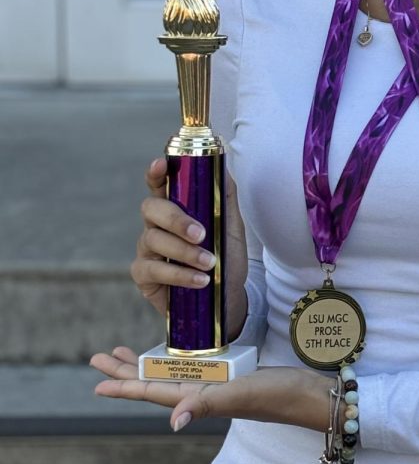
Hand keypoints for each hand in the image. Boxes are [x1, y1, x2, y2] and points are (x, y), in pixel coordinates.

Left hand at [90, 346, 331, 432]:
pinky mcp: (233, 378)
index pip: (154, 392)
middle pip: (156, 384)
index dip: (125, 387)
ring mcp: (219, 387)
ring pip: (171, 378)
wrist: (312, 398)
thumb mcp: (243, 395)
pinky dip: (175, 364)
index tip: (97, 381)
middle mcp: (206, 395)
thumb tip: (173, 422)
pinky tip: (174, 358)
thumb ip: (208, 405)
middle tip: (99, 358)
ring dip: (145, 368)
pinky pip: (194, 372)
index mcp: (202, 398)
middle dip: (126, 373)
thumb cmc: (280, 397)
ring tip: (124, 356)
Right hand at [131, 158, 248, 338]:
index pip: (158, 185)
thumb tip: (222, 168)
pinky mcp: (143, 275)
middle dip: (175, 219)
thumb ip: (224, 198)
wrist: (227, 298)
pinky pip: (152, 269)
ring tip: (210, 263)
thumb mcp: (231, 227)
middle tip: (200, 234)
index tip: (161, 165)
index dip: (155, 173)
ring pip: (153, 240)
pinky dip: (178, 274)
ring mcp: (147, 250)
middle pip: (151, 208)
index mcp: (175, 208)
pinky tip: (199, 280)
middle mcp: (156, 225)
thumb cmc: (225, 258)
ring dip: (184, 252)